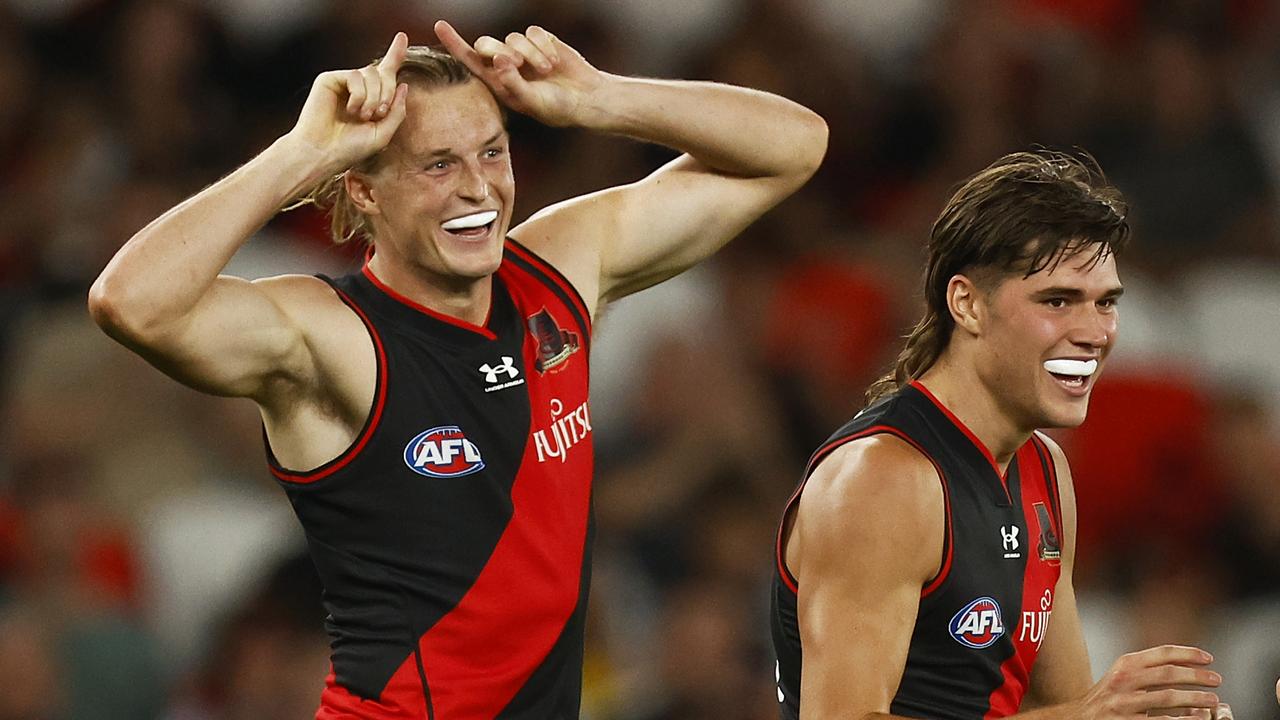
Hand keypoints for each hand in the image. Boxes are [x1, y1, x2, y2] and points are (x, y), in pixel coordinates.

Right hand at [286, 32, 409, 171]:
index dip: (395, 55)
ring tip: (364, 116)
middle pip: (383, 73)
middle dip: (387, 92)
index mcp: (371, 99)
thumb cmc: (350, 148)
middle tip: (380, 113)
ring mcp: (343, 83)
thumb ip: (397, 111)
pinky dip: (359, 94)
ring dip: (374, 97)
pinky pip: (355, 75)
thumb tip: (403, 85)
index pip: (385, 73)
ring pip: (371, 73)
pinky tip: (351, 110)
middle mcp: (358, 88)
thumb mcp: (383, 133)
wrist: (323, 153)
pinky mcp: (330, 79)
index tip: (402, 37)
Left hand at [434, 20, 604, 126]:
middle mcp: (507, 64)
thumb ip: (512, 82)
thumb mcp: (531, 101)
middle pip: (487, 44)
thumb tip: (499, 58)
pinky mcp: (541, 40)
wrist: (585, 98)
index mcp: (498, 81)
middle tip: (517, 63)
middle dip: (498, 50)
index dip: (454, 43)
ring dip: (530, 53)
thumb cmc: (556, 107)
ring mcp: (524, 51)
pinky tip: (555, 60)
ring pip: (513, 38)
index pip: (470, 60)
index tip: (440, 25)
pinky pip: (533, 32)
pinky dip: (544, 46)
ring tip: (546, 70)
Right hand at [1073, 645, 1220, 718]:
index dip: (1188, 654)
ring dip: (1195, 699)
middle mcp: (1124, 680)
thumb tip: (1185, 663)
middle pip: (1168, 674)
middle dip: (1197, 676)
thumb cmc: (1107, 696)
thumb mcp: (1122, 674)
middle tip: (1217, 680)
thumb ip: (1146, 667)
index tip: (1208, 658)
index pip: (1161, 653)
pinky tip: (1196, 719)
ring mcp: (1125, 703)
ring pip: (1168, 698)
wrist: (1079, 717)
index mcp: (1125, 664)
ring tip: (1212, 700)